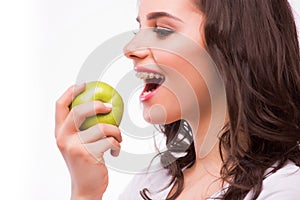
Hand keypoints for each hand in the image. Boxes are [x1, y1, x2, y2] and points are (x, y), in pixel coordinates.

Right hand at [55, 84, 121, 198]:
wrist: (86, 188)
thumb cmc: (85, 164)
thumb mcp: (77, 144)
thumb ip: (81, 129)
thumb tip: (98, 107)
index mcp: (60, 133)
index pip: (60, 106)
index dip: (71, 92)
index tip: (84, 85)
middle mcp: (64, 138)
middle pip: (78, 111)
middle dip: (96, 105)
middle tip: (109, 106)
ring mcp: (75, 146)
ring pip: (102, 127)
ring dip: (116, 132)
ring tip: (118, 139)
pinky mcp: (88, 154)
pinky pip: (110, 140)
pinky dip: (117, 144)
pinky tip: (115, 151)